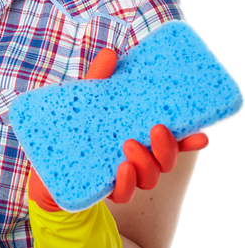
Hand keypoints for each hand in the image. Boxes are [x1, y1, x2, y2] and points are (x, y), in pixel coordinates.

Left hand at [28, 47, 209, 210]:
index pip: (171, 140)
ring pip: (149, 177)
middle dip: (168, 148)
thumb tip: (111, 53)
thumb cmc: (73, 126)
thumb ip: (98, 78)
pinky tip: (122, 170)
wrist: (46, 164)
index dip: (189, 140)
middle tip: (157, 129)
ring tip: (130, 146)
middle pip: (165, 161)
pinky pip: (122, 193)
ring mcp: (122, 175)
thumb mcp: (85, 99)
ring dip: (146, 163)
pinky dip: (126, 184)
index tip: (202, 134)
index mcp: (138, 136)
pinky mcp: (102, 188)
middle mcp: (136, 158)